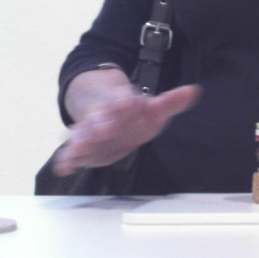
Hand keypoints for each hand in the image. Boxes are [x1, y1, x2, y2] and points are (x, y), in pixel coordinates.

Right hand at [52, 83, 200, 175]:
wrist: (106, 114)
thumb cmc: (135, 115)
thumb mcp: (154, 109)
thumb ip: (171, 102)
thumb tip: (194, 90)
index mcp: (122, 103)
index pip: (124, 100)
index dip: (126, 102)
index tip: (129, 103)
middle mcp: (103, 115)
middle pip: (100, 117)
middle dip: (101, 123)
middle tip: (103, 130)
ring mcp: (90, 130)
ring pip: (83, 133)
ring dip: (82, 140)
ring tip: (80, 148)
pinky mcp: (81, 146)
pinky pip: (70, 152)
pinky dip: (66, 159)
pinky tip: (65, 167)